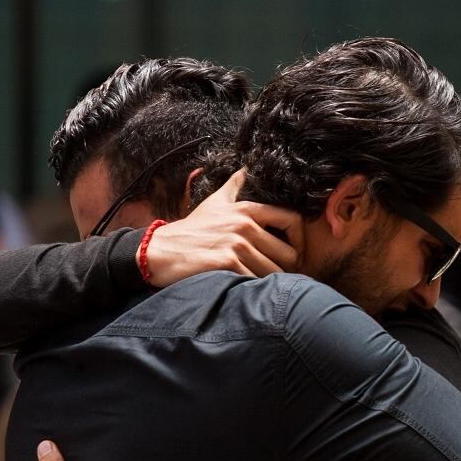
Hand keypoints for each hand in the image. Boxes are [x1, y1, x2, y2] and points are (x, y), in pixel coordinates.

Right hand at [143, 169, 305, 287]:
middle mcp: (245, 225)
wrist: (161, 250)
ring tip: (266, 285)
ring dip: (272, 282)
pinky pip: (256, 282)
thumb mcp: (215, 202)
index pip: (292, 220)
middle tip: (280, 275)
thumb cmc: (191, 229)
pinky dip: (256, 289)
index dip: (300, 240)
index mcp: (247, 209)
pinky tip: (250, 290)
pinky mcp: (227, 263)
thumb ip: (234, 186)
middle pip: (289, 253)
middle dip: (287, 268)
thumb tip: (247, 169)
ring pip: (275, 271)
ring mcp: (236, 244)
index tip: (295, 253)